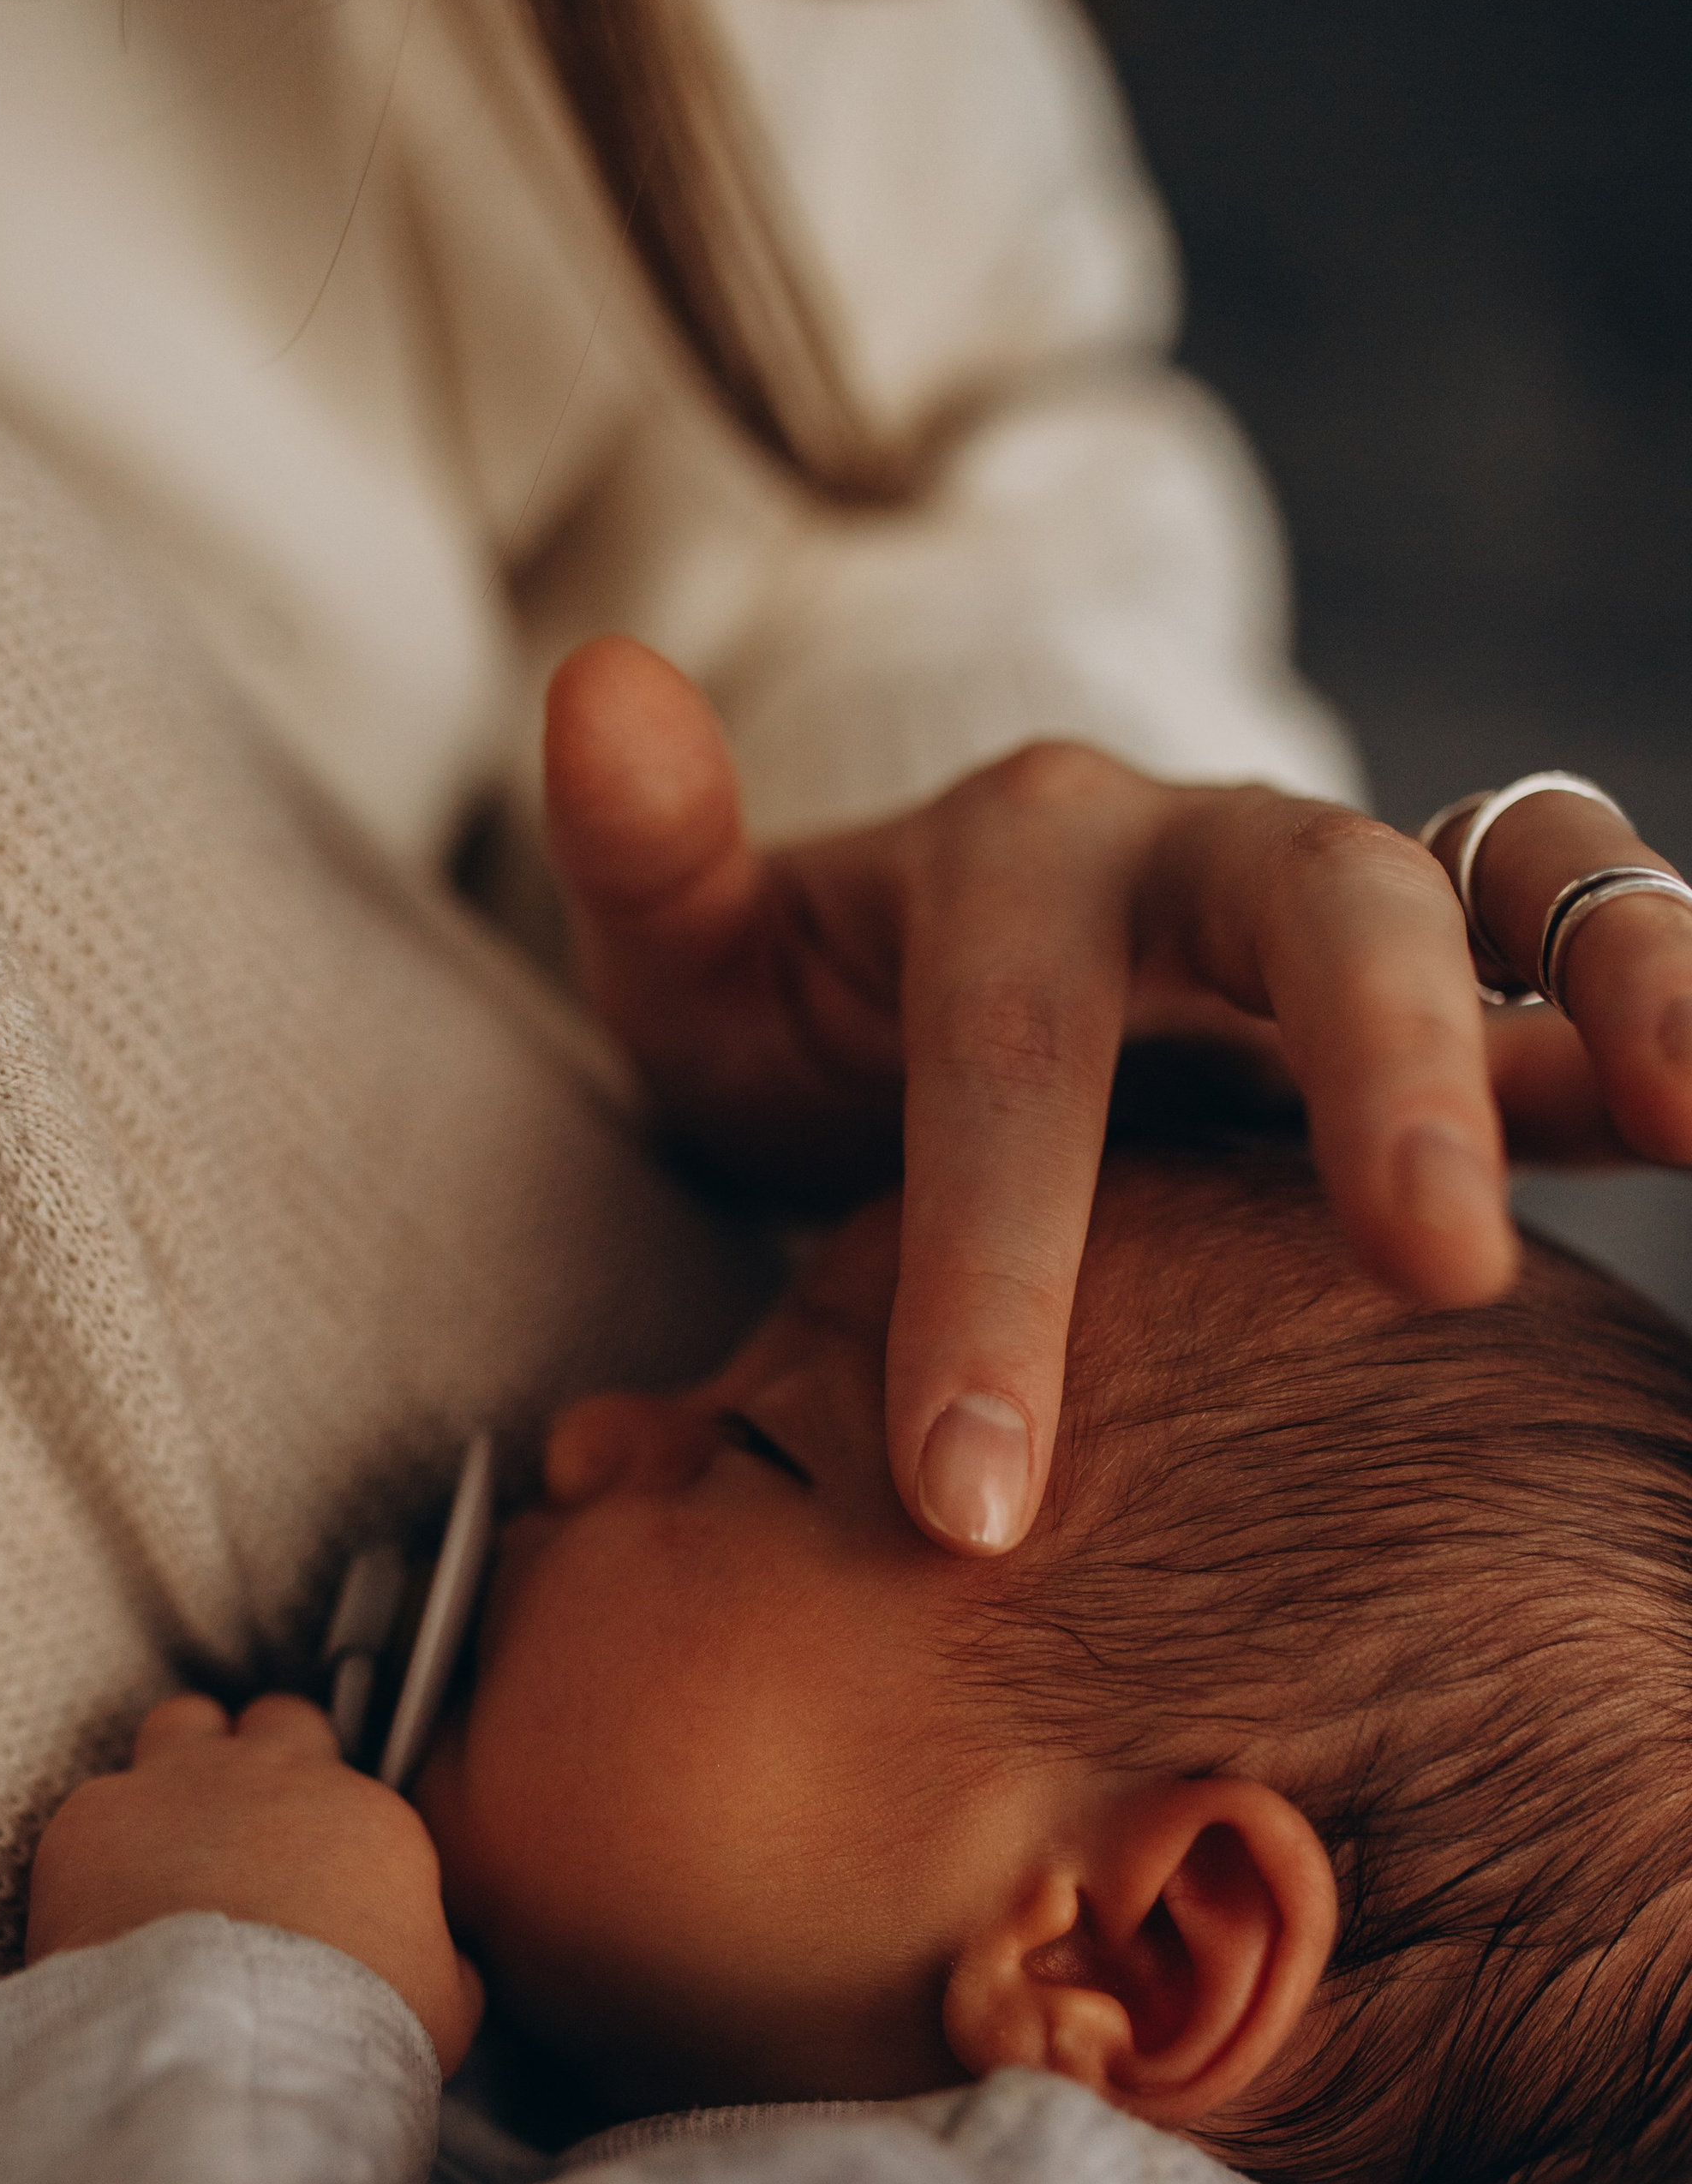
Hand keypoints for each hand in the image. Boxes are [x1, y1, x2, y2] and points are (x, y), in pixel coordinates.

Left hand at [26, 1694, 484, 2072]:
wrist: (227, 2035)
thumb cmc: (342, 2026)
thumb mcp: (441, 2007)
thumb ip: (448, 1967)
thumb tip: (453, 1967)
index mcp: (362, 1816)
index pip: (352, 1777)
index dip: (331, 1814)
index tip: (318, 1857)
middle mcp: (273, 1778)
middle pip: (275, 1719)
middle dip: (263, 1755)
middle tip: (250, 1820)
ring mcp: (178, 1785)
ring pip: (180, 1722)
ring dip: (178, 1764)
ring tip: (170, 1831)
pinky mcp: (93, 1818)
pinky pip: (92, 1808)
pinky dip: (95, 1849)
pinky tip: (98, 1906)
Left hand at [544, 638, 1691, 1555]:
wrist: (945, 998)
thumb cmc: (815, 1027)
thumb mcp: (700, 970)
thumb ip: (655, 866)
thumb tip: (598, 684)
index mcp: (1011, 864)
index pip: (1010, 1062)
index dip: (993, 1268)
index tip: (971, 1500)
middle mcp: (1200, 853)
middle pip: (1319, 907)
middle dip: (1381, 1069)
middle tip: (1437, 1266)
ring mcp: (1344, 907)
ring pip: (1515, 886)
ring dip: (1618, 983)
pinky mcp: (1453, 987)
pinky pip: (1589, 966)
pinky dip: (1660, 1026)